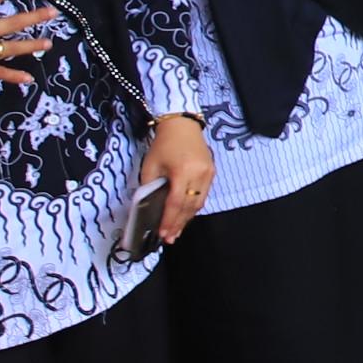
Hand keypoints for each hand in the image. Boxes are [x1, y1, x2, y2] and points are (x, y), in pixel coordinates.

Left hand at [140, 113, 212, 243]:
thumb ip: (149, 186)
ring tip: (177, 230)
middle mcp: (199, 174)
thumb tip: (149, 207)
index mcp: (183, 171)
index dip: (169, 220)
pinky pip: (203, 195)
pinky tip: (185, 214)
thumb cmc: (163, 144)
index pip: (176, 203)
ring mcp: (208, 174)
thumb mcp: (150, 165)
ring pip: (199, 204)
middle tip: (169, 238)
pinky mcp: (212, 173)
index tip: (162, 233)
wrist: (182, 125)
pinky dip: (193, 207)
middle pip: (189, 207)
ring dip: (187, 218)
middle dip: (179, 224)